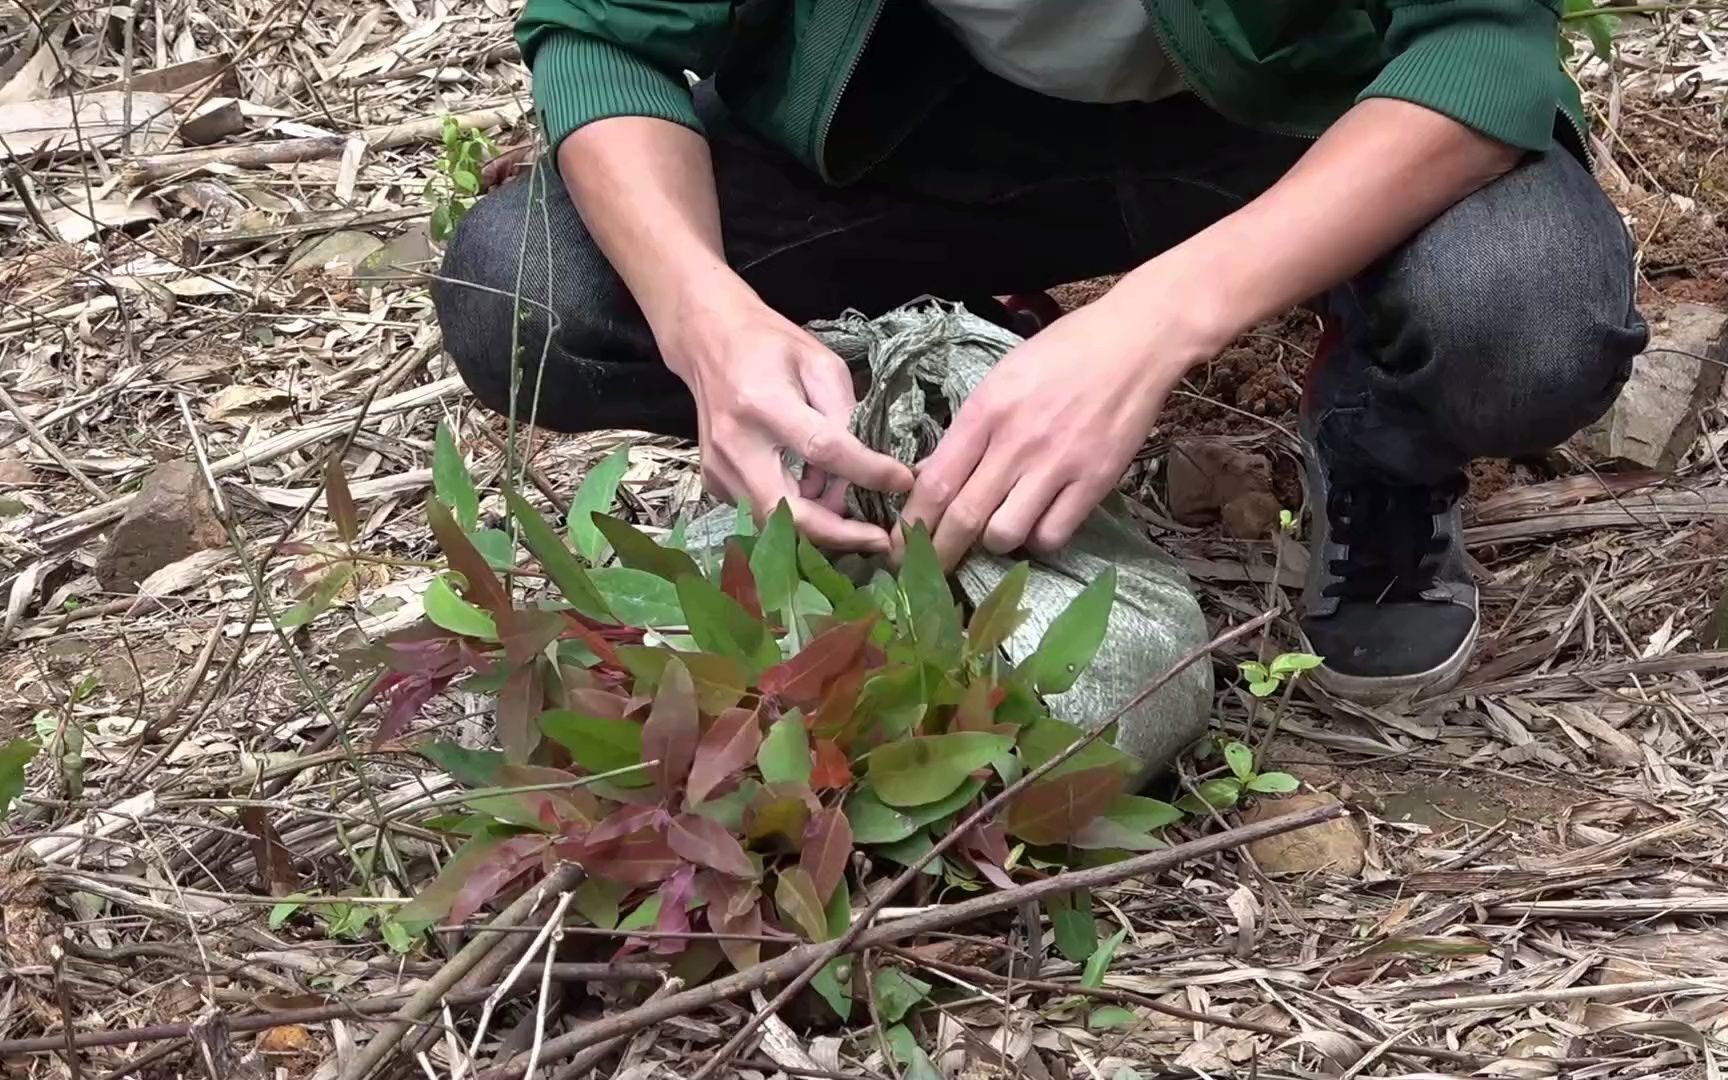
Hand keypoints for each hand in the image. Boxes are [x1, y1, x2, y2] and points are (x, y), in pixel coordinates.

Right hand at [667, 300, 912, 551]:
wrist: (709, 342)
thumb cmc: (770, 346)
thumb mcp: (819, 363)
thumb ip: (844, 415)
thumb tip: (871, 466)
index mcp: (764, 403)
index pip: (823, 450)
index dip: (868, 472)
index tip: (903, 482)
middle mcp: (735, 444)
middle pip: (790, 511)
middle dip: (839, 533)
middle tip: (879, 538)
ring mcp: (720, 469)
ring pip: (777, 521)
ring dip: (821, 524)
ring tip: (852, 509)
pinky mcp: (715, 482)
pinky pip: (763, 511)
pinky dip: (796, 512)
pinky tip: (815, 493)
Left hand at [896, 297, 1193, 568]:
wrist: (1134, 342)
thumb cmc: (1061, 354)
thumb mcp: (1000, 378)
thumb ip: (966, 430)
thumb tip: (928, 477)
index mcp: (986, 411)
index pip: (935, 483)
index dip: (913, 525)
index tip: (900, 546)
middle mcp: (1017, 442)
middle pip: (963, 518)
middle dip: (938, 554)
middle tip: (927, 573)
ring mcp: (1058, 465)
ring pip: (1005, 534)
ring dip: (992, 544)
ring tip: (994, 534)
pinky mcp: (1094, 481)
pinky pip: (1052, 535)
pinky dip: (1037, 540)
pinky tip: (1036, 524)